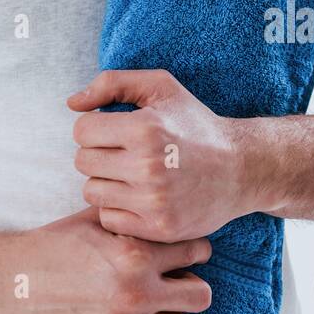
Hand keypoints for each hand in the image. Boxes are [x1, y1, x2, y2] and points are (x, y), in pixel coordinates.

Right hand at [0, 207, 212, 313]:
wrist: (11, 285)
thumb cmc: (52, 246)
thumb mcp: (93, 218)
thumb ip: (133, 217)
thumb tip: (165, 208)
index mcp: (134, 253)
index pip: (196, 252)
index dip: (192, 249)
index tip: (184, 252)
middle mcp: (136, 292)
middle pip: (201, 295)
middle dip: (189, 284)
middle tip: (173, 280)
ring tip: (152, 304)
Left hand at [67, 69, 253, 242]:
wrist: (241, 169)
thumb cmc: (194, 124)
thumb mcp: (160, 87)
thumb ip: (111, 84)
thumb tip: (72, 103)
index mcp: (145, 129)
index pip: (82, 130)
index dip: (94, 127)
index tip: (113, 130)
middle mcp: (148, 167)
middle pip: (83, 162)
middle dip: (98, 154)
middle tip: (123, 152)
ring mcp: (154, 202)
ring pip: (92, 192)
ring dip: (106, 182)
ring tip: (130, 173)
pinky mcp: (159, 228)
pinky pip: (109, 219)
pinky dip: (118, 208)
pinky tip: (138, 196)